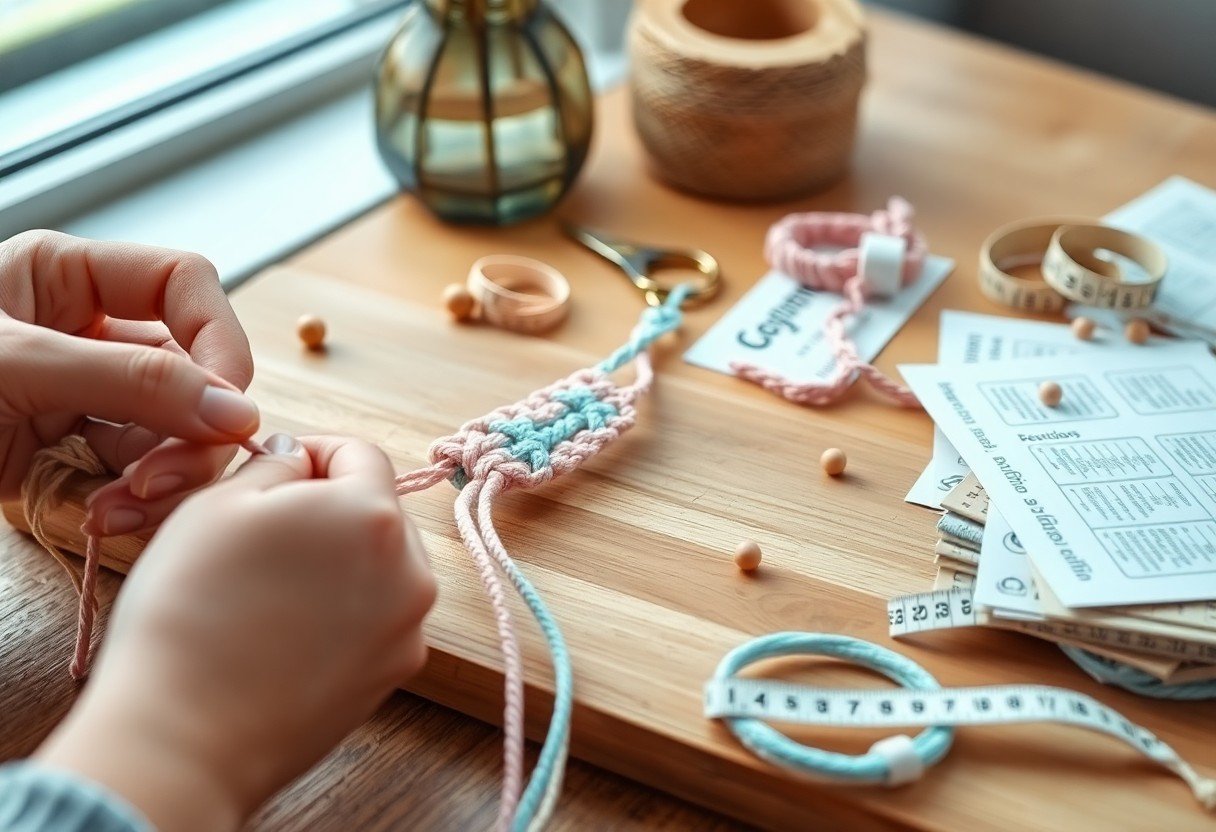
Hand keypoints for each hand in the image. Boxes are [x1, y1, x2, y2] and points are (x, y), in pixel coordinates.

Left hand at [0, 230, 255, 531]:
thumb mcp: (11, 367)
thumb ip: (130, 382)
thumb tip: (239, 412)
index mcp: (66, 277)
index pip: (183, 287)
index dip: (217, 342)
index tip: (227, 410)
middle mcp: (83, 333)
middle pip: (190, 370)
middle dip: (188, 431)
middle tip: (164, 485)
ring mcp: (77, 396)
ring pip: (169, 430)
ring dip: (161, 476)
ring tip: (120, 512)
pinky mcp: (64, 455)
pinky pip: (133, 472)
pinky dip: (131, 501)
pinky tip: (102, 519)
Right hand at [34, 435, 435, 831]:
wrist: (184, 736)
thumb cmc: (191, 609)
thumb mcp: (219, 504)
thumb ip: (275, 466)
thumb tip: (299, 462)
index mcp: (372, 513)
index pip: (360, 454)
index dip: (313, 452)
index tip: (276, 469)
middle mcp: (411, 569)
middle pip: (376, 513)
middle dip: (329, 510)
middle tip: (264, 533)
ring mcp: (408, 628)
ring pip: (380, 568)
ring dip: (338, 562)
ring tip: (273, 588)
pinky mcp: (393, 675)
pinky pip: (376, 619)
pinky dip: (342, 613)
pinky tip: (288, 631)